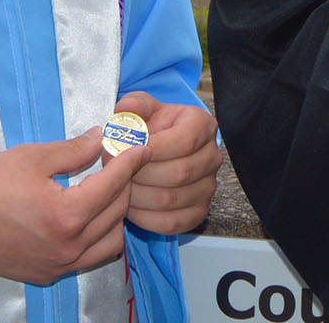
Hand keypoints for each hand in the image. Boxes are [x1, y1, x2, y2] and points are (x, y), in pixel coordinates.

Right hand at [0, 130, 147, 284]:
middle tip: (118, 161)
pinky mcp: (49, 274)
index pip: (113, 184)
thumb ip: (73, 149)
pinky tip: (88, 217)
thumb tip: (101, 138)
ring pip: (111, 241)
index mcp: (67, 215)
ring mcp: (60, 265)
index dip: (130, 160)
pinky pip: (90, 258)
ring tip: (105, 190)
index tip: (139, 145)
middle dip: (124, 182)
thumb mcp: (31, 157)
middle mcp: (69, 247)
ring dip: (116, 214)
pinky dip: (99, 237)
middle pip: (117, 211)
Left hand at [113, 91, 219, 233]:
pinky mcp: (199, 211)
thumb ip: (134, 105)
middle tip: (116, 171)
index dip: (155, 148)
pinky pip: (171, 223)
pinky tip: (130, 206)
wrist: (159, 151)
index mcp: (203, 125)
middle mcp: (212, 156)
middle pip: (179, 172)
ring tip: (119, 187)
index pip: (186, 140)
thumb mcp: (142, 108)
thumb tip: (126, 109)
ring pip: (172, 199)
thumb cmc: (151, 128)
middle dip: (141, 173)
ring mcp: (208, 187)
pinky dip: (145, 218)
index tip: (128, 150)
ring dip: (139, 196)